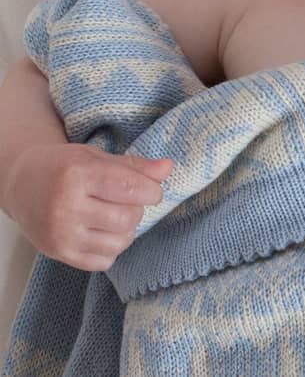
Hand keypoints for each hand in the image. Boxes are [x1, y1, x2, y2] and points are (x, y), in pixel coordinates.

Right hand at [2, 144, 172, 271]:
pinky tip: (100, 232)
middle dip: (136, 210)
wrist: (21, 184)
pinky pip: (105, 261)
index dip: (152, 191)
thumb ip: (135, 166)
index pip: (132, 188)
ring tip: (113, 217)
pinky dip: (111, 249)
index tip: (150, 190)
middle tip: (124, 202)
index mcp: (77, 174)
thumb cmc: (64, 168)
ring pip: (120, 242)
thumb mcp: (97, 158)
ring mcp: (61, 233)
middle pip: (128, 218)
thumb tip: (168, 168)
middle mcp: (66, 206)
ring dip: (126, 231)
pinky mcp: (59, 253)